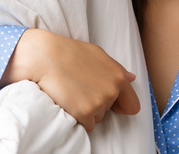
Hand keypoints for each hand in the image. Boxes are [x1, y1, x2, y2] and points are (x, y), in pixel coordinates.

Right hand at [0, 29, 140, 131]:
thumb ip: (116, 69)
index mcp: (118, 77)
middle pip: (108, 111)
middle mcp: (112, 91)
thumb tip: (131, 78)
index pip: (132, 105)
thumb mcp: (97, 54)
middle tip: (80, 89)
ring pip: (96, 118)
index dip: (121, 106)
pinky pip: (85, 125)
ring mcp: (99, 103)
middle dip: (97, 104)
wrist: (45, 57)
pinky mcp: (85, 113)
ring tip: (72, 93)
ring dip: (86, 111)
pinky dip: (76, 118)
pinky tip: (68, 102)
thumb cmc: (68, 53)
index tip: (112, 105)